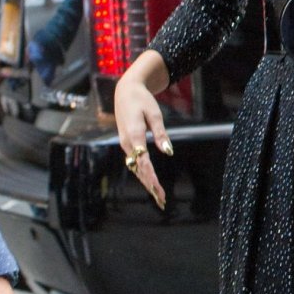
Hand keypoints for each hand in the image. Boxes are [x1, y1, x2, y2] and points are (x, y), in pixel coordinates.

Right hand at [114, 65, 172, 210]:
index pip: (143, 161)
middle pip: (139, 169)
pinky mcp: (127, 144)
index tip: (158, 189)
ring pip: (136, 168)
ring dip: (147, 183)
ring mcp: (126, 144)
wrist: (125, 92)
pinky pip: (135, 163)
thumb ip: (161, 134)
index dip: (151, 177)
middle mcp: (127, 143)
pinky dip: (143, 174)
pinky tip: (151, 183)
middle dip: (150, 186)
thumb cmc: (142, 101)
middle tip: (162, 201)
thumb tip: (168, 152)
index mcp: (134, 135)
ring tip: (158, 197)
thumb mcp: (154, 114)